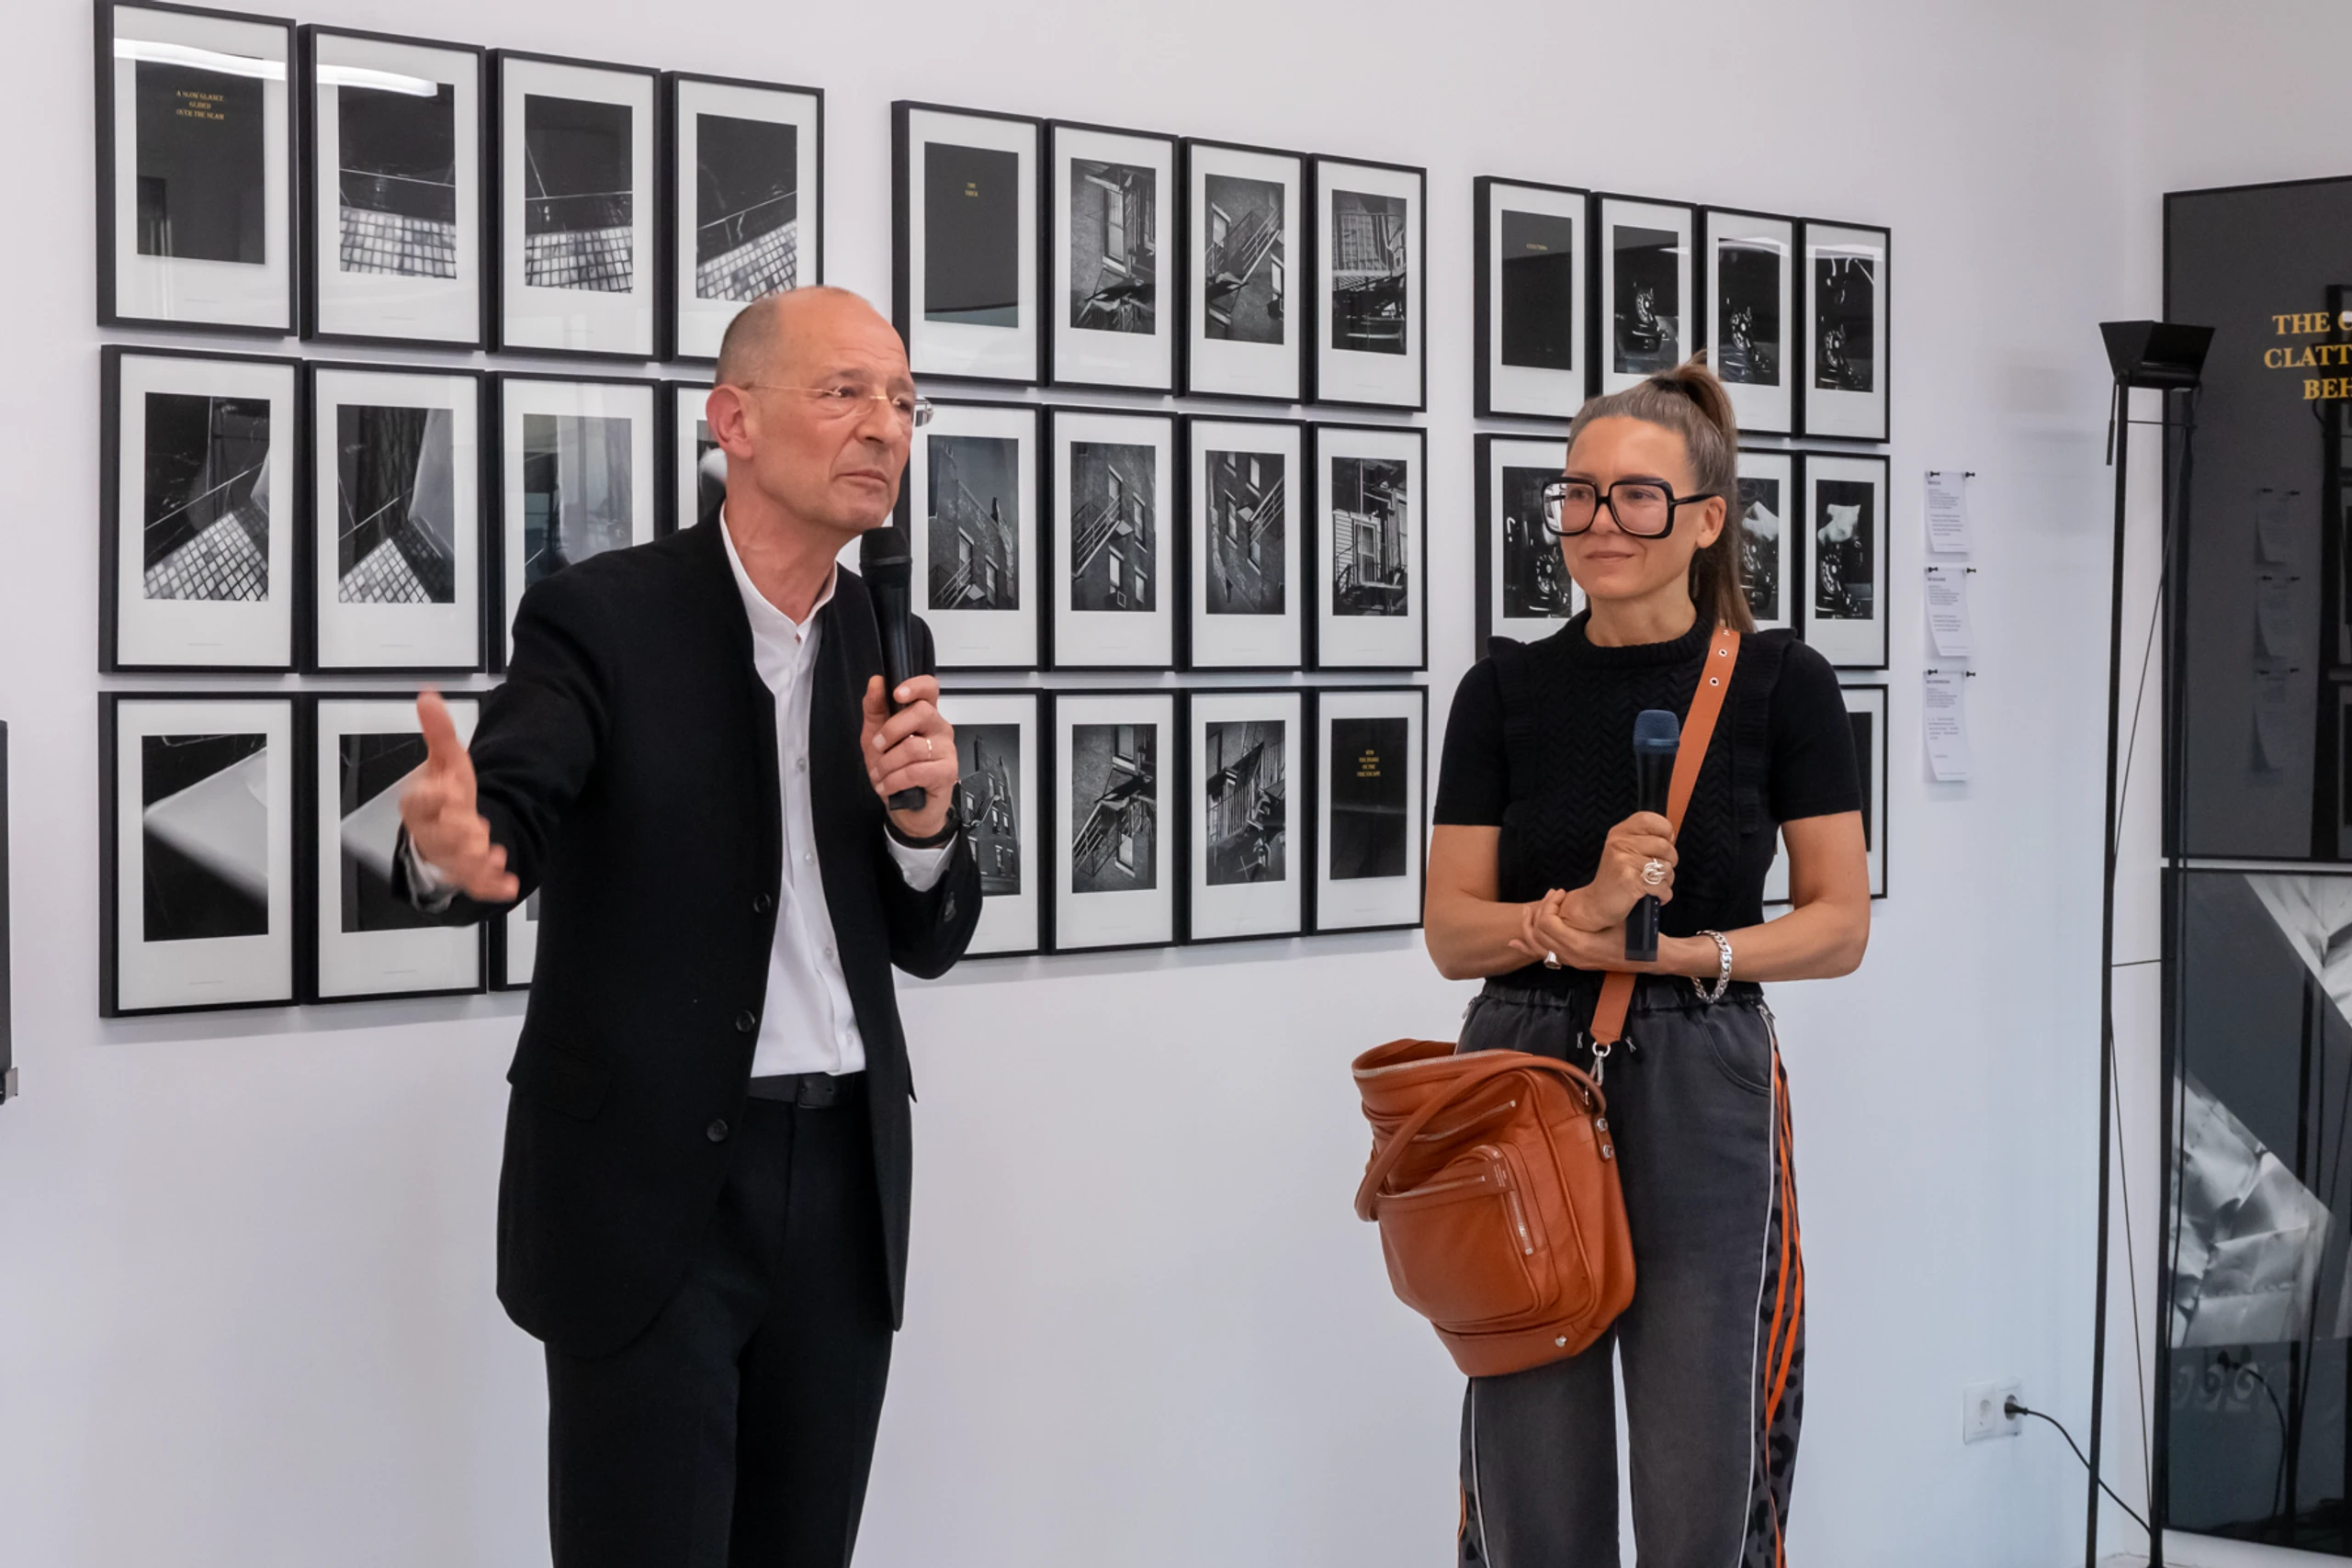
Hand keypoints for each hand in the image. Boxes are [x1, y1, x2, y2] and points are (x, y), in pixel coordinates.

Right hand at [397, 690, 517, 901]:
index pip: (416, 801)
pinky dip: (491, 887)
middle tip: (474, 830)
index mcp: (420, 803)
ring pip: (454, 864)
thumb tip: (428, 696)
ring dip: (472, 862)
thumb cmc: (445, 791)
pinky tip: (508, 884)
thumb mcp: (447, 759)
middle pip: (436, 838)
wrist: (448, 822)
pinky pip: (474, 884)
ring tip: (490, 853)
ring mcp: (446, 855)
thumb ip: (439, 732)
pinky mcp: (464, 873)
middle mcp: (429, 832)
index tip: (450, 790)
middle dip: (455, 834)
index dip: (430, 797)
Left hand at [861, 674, 956, 837]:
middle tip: (877, 746)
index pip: (929, 689)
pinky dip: (894, 780)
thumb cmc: (895, 770)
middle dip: (891, 731)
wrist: (906, 808)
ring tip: (880, 775)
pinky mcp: (948, 772)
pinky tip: (888, 786)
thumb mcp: (874, 737)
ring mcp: (946, 750)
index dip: (915, 686)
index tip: (897, 693)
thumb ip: (875, 709)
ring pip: (914, 746)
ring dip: (887, 763)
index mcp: (924, 715)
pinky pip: (916, 771)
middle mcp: (939, 728)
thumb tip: (876, 683)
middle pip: (921, 712)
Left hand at [1509, 900, 1713, 976]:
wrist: (1653, 958)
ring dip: (1533, 925)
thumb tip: (1570, 896)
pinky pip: (1547, 953)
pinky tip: (1526, 937)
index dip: (1549, 904)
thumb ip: (1590, 911)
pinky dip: (1534, 942)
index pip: (1547, 924)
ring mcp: (1573, 962)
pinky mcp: (1576, 962)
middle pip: (1537, 934)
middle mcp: (1572, 956)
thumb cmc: (1638, 935)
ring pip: (1538, 946)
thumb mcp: (1616, 918)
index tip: (1562, 891)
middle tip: (1552, 895)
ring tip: (1537, 909)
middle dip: (1538, 912)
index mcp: (1580, 945)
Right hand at [1562, 811, 1676, 928]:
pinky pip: (1662, 885)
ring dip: (1667, 879)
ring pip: (1666, 866)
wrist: (1598, 904)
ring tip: (1654, 883)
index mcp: (1619, 833)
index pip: (1649, 819)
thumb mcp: (1625, 850)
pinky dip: (1663, 894)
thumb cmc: (1617, 878)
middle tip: (1659, 869)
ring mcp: (1623, 861)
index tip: (1666, 841)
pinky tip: (1653, 895)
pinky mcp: (1630, 881)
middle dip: (1670, 860)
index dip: (1665, 830)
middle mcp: (1619, 844)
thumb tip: (1671, 836)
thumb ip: (1645, 839)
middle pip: (1663, 844)